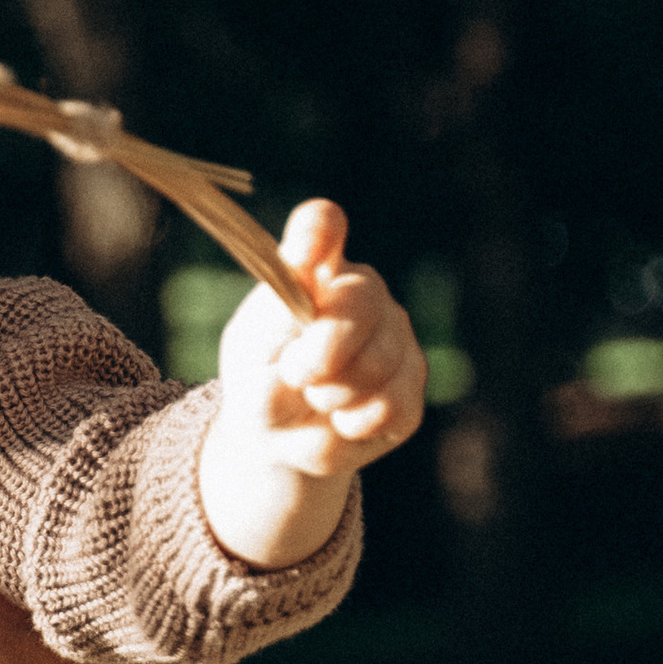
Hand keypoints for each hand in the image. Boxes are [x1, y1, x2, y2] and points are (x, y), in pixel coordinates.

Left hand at [199, 198, 426, 570]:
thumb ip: (270, 351)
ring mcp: (395, 332)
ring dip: (332, 397)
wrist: (285, 435)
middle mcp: (360, 290)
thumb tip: (300, 358)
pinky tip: (341, 418)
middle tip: (296, 375)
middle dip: (324, 352)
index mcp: (310, 271)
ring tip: (314, 398)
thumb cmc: (263, 383)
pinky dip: (353, 425)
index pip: (319, 229)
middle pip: (358, 303)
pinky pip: (390, 406)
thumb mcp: (249, 365)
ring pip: (376, 364)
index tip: (305, 248)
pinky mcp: (413, 380)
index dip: (316, 231)